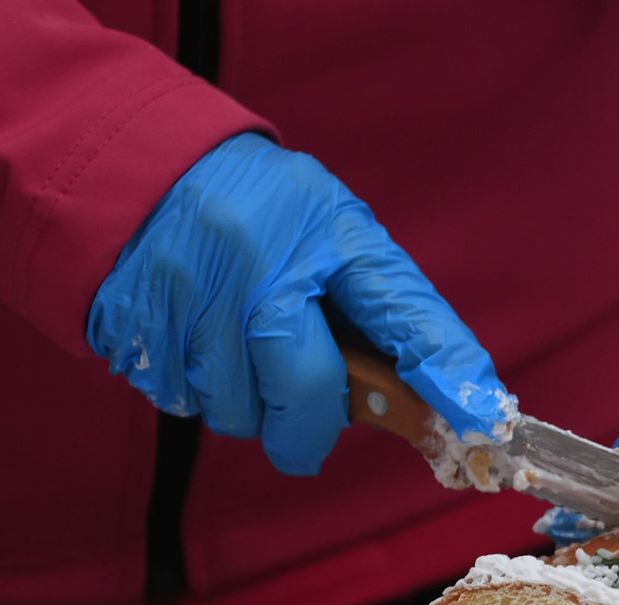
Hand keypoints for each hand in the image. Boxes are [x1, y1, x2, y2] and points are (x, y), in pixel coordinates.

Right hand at [88, 133, 515, 475]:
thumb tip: (442, 392)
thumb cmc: (259, 209)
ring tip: (237, 344)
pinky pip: (183, 401)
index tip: (482, 420)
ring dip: (248, 404)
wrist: (136, 165)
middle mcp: (260, 263)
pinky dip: (197, 390)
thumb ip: (382, 303)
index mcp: (327, 232)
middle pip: (306, 392)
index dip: (445, 374)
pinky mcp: (136, 327)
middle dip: (309, 426)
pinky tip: (195, 339)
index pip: (401, 312)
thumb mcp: (332, 227)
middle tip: (304, 415)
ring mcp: (191, 296)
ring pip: (238, 412)